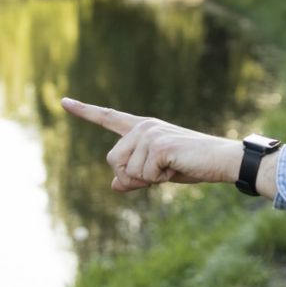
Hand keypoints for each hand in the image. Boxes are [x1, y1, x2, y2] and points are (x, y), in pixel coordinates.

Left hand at [61, 97, 243, 191]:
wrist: (221, 160)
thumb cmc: (193, 165)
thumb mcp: (159, 172)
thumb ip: (135, 176)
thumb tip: (114, 185)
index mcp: (142, 129)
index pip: (108, 117)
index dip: (84, 111)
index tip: (63, 101)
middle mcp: (143, 127)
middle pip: (113, 161)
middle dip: (132, 177)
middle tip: (159, 174)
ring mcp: (150, 134)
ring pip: (127, 171)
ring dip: (147, 180)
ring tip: (171, 169)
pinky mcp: (158, 145)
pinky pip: (144, 175)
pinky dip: (159, 179)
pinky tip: (176, 168)